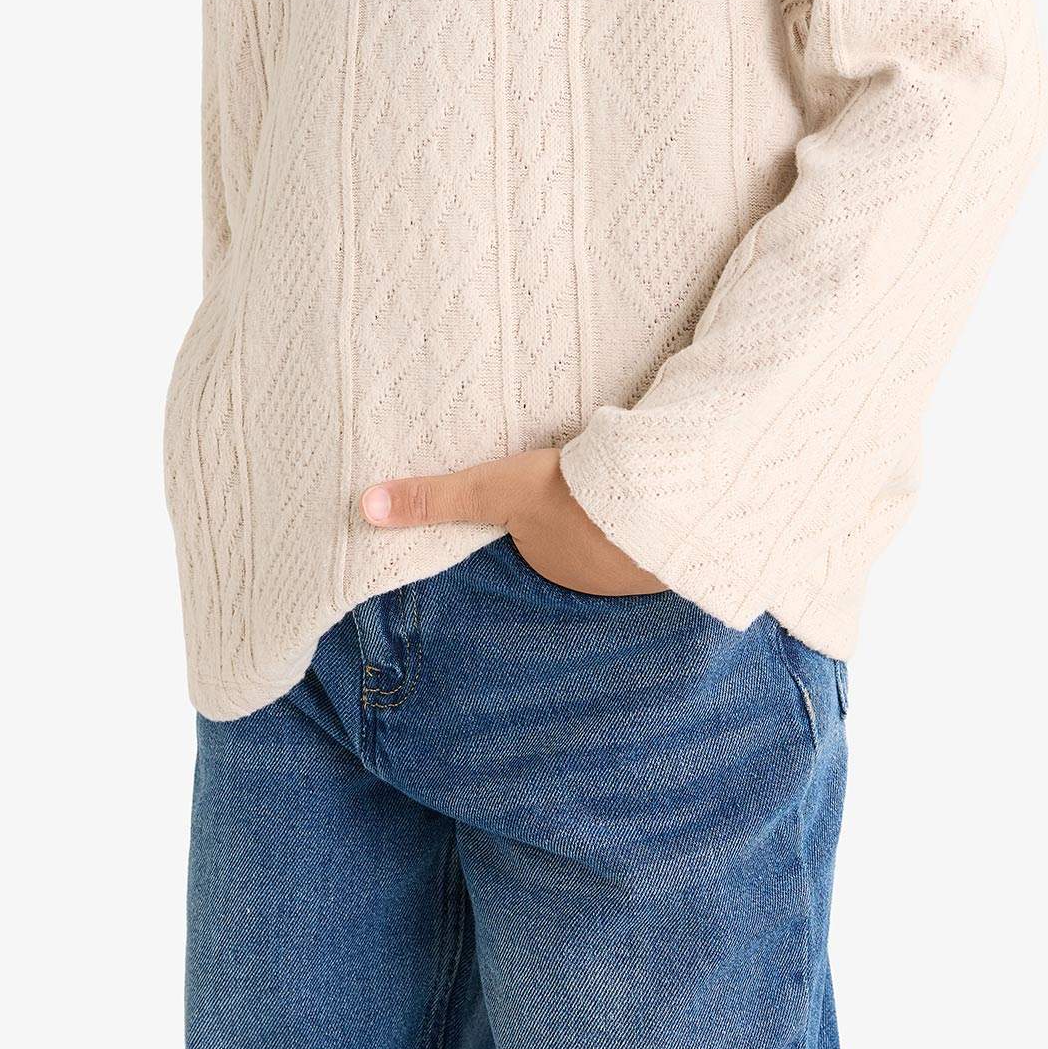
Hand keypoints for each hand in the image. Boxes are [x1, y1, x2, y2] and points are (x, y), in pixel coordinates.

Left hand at [358, 445, 667, 595]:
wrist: (668, 500)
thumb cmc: (574, 503)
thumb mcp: (495, 492)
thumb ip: (436, 498)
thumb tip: (365, 509)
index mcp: (555, 568)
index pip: (535, 543)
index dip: (531, 519)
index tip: (532, 493)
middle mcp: (602, 576)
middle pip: (579, 540)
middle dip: (575, 514)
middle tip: (568, 477)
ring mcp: (647, 558)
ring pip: (621, 530)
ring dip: (617, 506)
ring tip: (612, 472)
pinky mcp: (682, 528)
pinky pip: (661, 514)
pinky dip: (654, 496)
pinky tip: (656, 472)